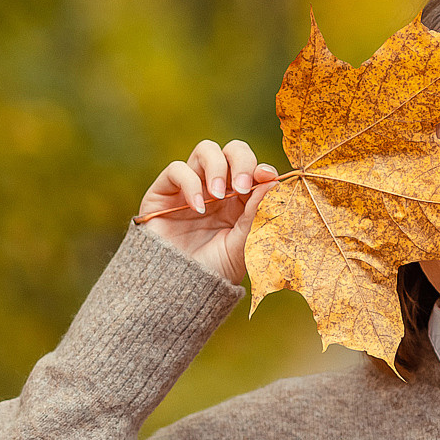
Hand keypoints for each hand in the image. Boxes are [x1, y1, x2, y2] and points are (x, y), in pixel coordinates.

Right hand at [135, 138, 280, 285]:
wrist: (179, 290)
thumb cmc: (214, 271)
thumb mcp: (243, 244)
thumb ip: (257, 213)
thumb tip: (274, 181)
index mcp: (241, 200)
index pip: (254, 169)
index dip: (261, 167)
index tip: (267, 177)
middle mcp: (218, 188)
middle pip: (233, 150)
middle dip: (241, 160)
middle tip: (241, 186)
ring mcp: (192, 186)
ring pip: (206, 150)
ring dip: (217, 167)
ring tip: (216, 195)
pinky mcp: (165, 191)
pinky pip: (177, 169)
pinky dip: (189, 183)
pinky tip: (197, 208)